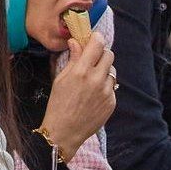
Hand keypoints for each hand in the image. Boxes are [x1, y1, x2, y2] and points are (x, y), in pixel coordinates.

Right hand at [39, 33, 117, 155]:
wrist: (64, 131)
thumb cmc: (58, 104)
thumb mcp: (60, 78)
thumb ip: (72, 59)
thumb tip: (76, 42)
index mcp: (81, 71)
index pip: (97, 45)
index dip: (97, 38)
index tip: (94, 38)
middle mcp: (96, 79)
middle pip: (109, 54)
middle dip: (101, 53)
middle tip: (93, 58)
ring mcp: (106, 91)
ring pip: (112, 71)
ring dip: (104, 70)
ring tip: (92, 79)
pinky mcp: (112, 102)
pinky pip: (112, 87)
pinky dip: (105, 86)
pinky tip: (94, 94)